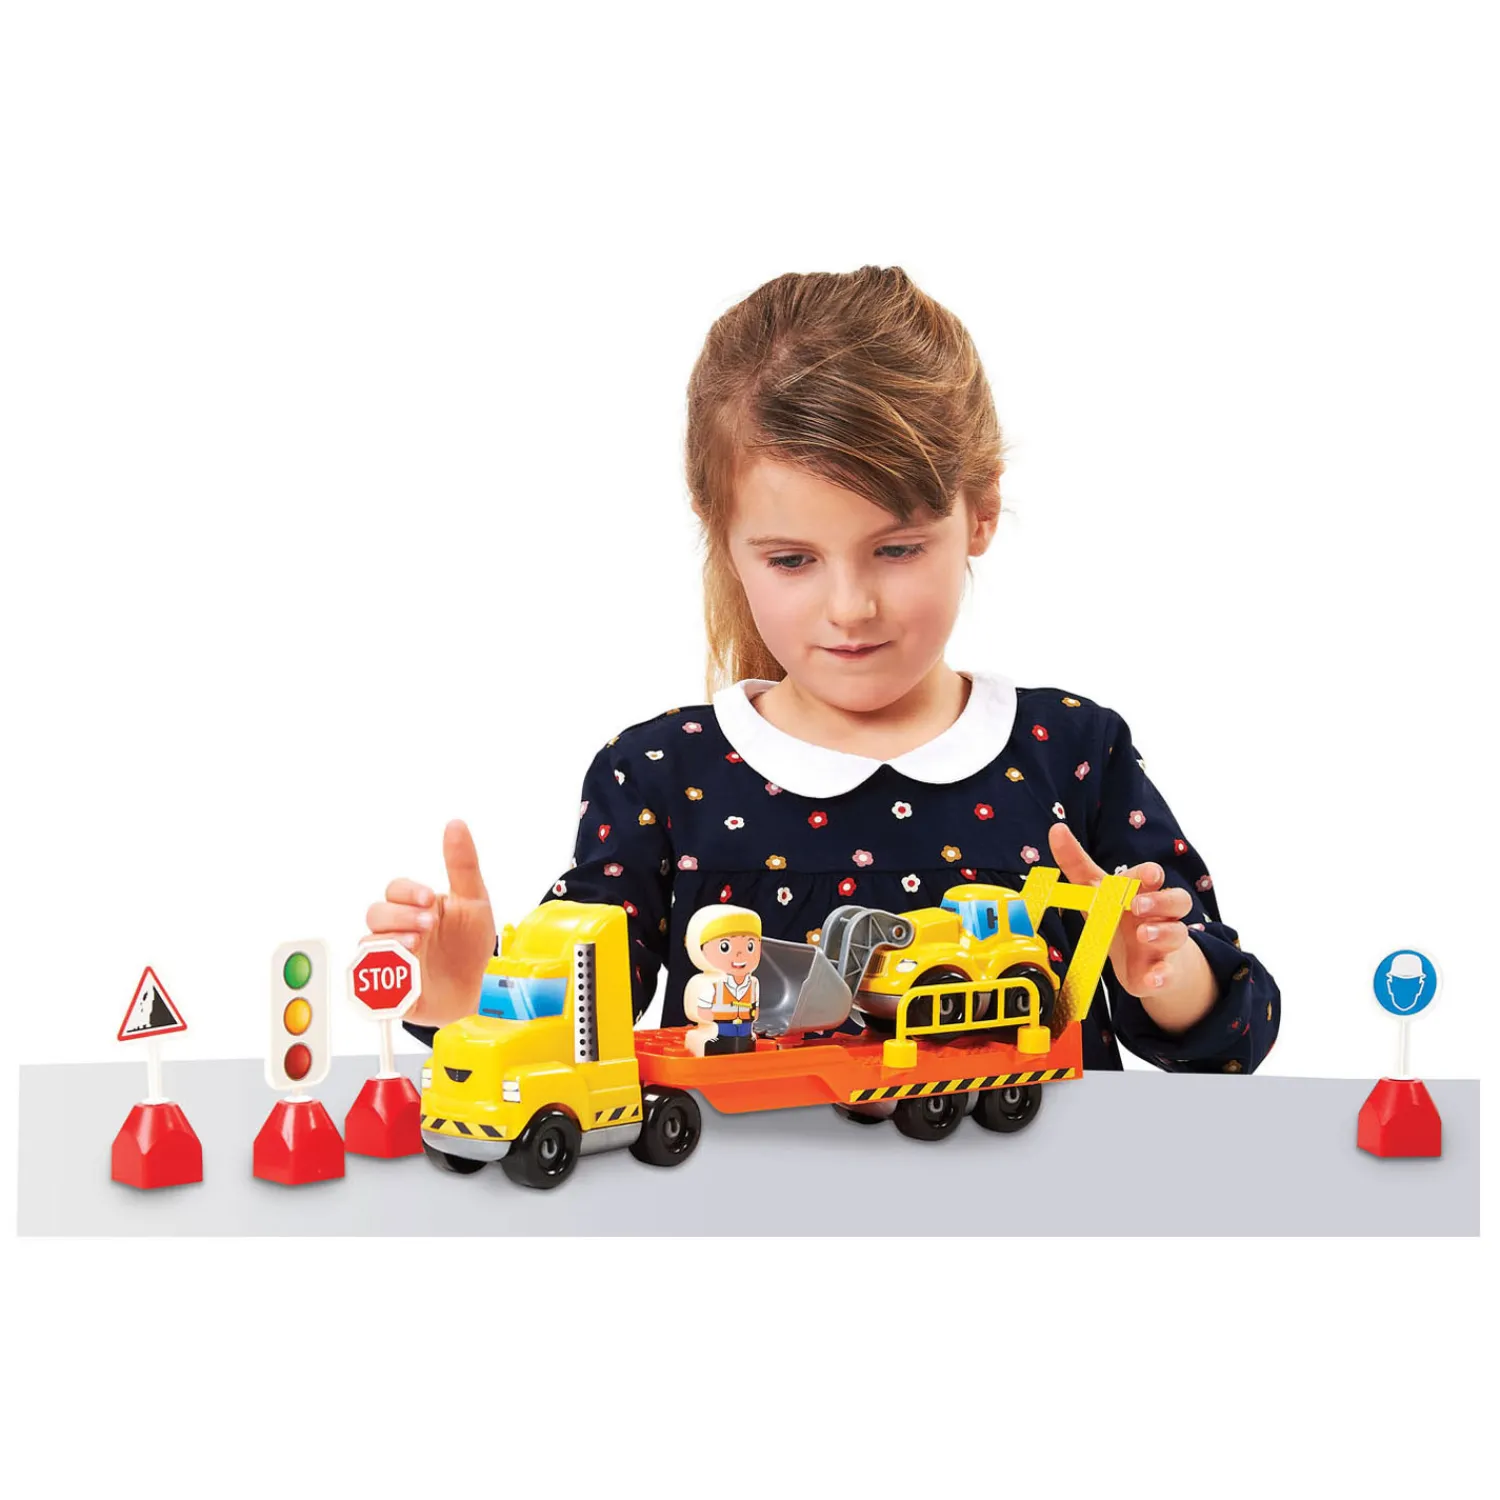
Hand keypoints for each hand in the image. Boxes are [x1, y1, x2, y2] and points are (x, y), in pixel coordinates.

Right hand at [364, 819, 495, 1025]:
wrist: (476, 990)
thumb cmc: (471, 945)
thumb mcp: (474, 902)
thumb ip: (463, 865)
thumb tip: (456, 824)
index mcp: (415, 907)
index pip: (396, 890)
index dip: (408, 892)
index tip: (430, 900)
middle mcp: (397, 929)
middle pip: (376, 914)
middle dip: (400, 917)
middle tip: (428, 926)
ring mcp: (389, 957)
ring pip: (368, 943)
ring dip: (390, 943)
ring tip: (416, 947)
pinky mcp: (385, 986)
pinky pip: (367, 980)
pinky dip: (379, 976)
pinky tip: (401, 974)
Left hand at [1047, 824, 1208, 1020]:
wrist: (1143, 962)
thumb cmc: (1118, 919)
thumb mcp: (1095, 891)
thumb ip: (1076, 862)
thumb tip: (1056, 829)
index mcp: (1143, 892)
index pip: (1154, 877)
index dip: (1149, 875)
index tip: (1145, 875)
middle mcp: (1161, 915)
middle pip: (1177, 900)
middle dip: (1160, 900)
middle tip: (1137, 905)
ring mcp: (1165, 943)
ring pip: (1178, 933)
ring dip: (1162, 932)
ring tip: (1142, 935)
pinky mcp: (1163, 971)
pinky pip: (1170, 972)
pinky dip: (1163, 974)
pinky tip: (1155, 977)